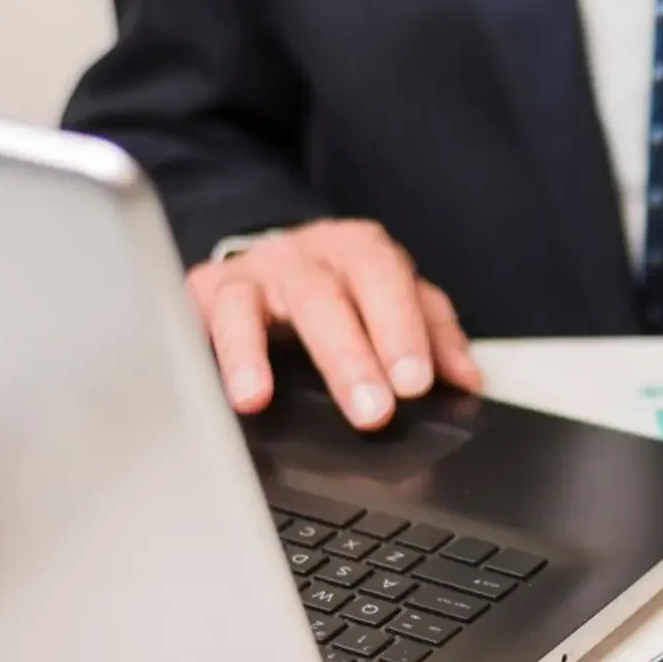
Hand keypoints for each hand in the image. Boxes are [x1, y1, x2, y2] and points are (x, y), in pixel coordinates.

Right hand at [185, 218, 481, 428]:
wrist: (279, 262)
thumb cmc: (348, 288)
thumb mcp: (398, 300)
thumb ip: (434, 334)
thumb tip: (467, 380)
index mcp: (360, 251)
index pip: (384, 280)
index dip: (399, 330)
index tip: (414, 383)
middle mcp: (303, 256)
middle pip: (322, 298)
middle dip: (347, 356)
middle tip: (371, 411)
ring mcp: (248, 274)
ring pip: (247, 305)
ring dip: (252, 355)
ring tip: (258, 398)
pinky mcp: (201, 295)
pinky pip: (195, 324)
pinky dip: (203, 357)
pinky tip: (211, 391)